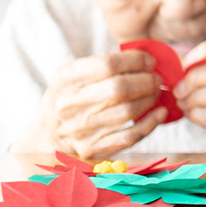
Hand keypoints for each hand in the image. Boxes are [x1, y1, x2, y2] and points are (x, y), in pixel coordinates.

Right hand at [21, 50, 165, 158]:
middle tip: (156, 79)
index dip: (136, 60)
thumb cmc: (68, 98)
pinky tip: (159, 112)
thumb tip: (144, 57)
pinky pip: (130, 136)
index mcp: (66, 80)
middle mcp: (70, 105)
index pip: (108, 64)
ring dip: (150, 99)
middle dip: (146, 81)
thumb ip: (102, 64)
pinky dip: (150, 123)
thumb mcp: (73, 75)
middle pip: (119, 88)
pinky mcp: (92, 149)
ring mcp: (81, 129)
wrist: (46, 136)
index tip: (150, 62)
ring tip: (156, 92)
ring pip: (127, 111)